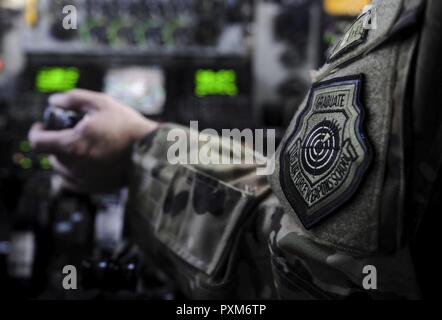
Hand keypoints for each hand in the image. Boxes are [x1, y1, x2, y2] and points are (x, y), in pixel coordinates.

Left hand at [28, 89, 158, 192]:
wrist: (152, 150)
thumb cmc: (128, 126)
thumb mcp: (101, 103)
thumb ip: (73, 99)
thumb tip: (54, 102)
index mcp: (73, 145)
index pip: (38, 142)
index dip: (36, 132)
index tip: (42, 126)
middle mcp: (76, 167)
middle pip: (51, 155)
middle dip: (55, 142)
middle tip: (71, 132)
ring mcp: (86, 180)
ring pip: (62, 170)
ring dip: (64, 158)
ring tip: (81, 146)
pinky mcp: (97, 188)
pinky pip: (75, 182)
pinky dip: (75, 172)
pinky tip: (87, 161)